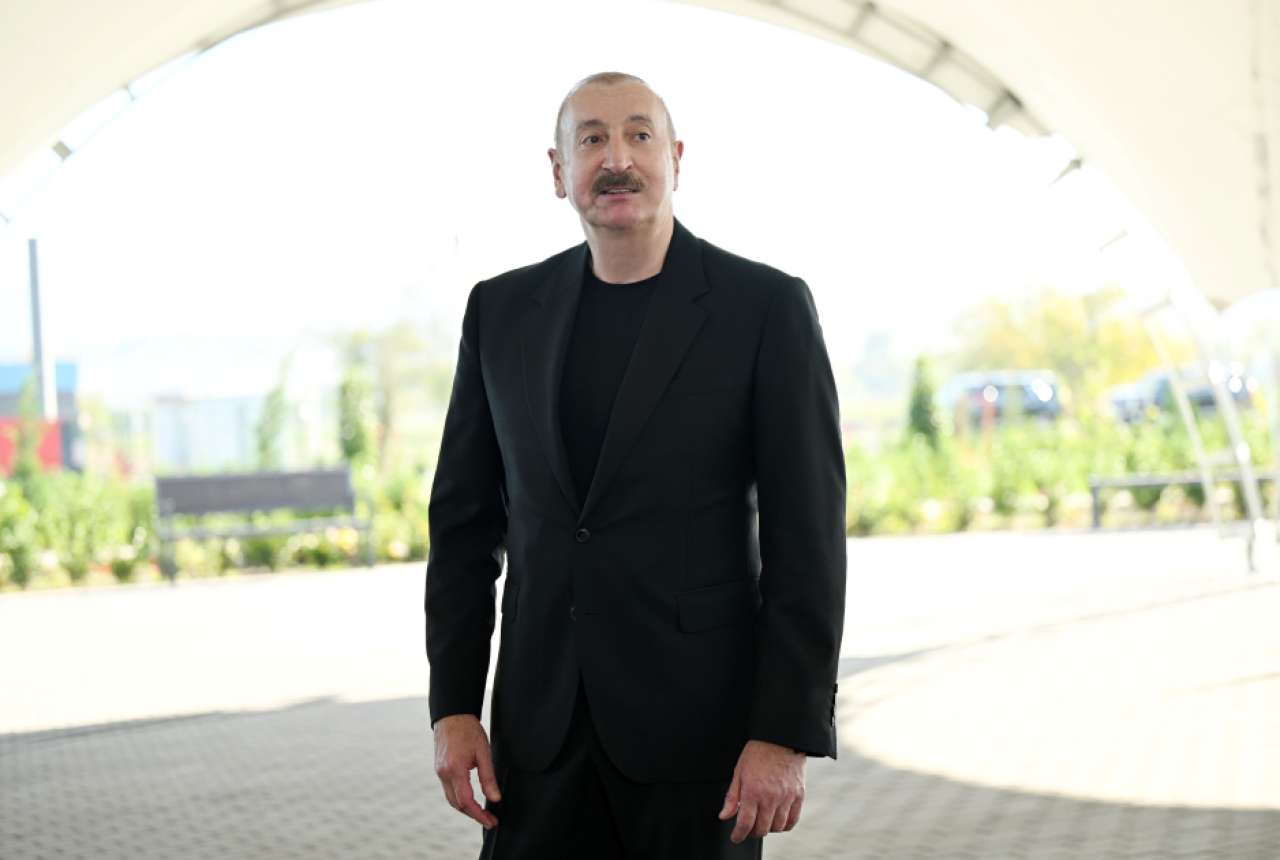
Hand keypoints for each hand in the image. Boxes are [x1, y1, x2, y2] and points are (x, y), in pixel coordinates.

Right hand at [433, 714, 501, 828]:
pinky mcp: (439, 769)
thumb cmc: (469, 730)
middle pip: (457, 804)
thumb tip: (495, 798)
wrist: (452, 715)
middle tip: (490, 820)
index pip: (466, 801)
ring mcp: (439, 772)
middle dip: (473, 815)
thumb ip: (488, 777)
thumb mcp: (484, 752)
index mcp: (455, 769)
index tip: (491, 821)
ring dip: (465, 809)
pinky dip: (459, 799)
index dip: (479, 815)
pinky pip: (448, 790)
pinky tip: (470, 800)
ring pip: (451, 799)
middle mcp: (444, 773)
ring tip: (481, 813)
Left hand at [718, 740, 805, 842]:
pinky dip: (784, 825)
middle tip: (748, 828)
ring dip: (768, 829)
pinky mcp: (798, 795)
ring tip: (763, 822)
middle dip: (752, 833)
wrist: (781, 738)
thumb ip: (731, 796)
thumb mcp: (739, 771)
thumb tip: (724, 816)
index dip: (739, 835)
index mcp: (752, 791)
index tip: (736, 837)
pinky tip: (778, 821)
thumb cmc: (758, 752)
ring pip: (777, 827)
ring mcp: (786, 797)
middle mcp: (770, 797)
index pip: (745, 823)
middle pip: (761, 829)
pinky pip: (793, 820)